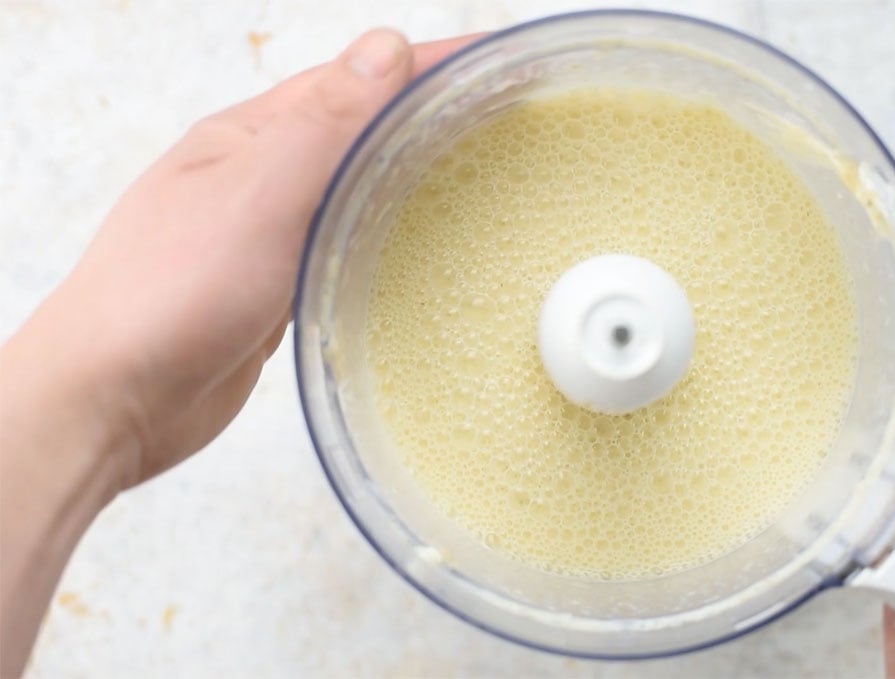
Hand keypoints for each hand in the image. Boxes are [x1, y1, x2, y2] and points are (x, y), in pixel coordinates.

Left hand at [7, 29, 475, 487]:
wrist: (111, 399)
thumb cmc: (167, 294)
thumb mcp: (259, 193)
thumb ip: (326, 124)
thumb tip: (386, 49)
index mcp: (251, 135)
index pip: (358, 79)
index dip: (430, 65)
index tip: (495, 59)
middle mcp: (260, 175)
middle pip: (361, 127)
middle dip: (431, 113)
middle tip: (503, 114)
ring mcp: (268, 232)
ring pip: (354, 186)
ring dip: (410, 171)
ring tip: (476, 171)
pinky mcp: (277, 285)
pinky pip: (343, 242)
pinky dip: (386, 231)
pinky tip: (415, 247)